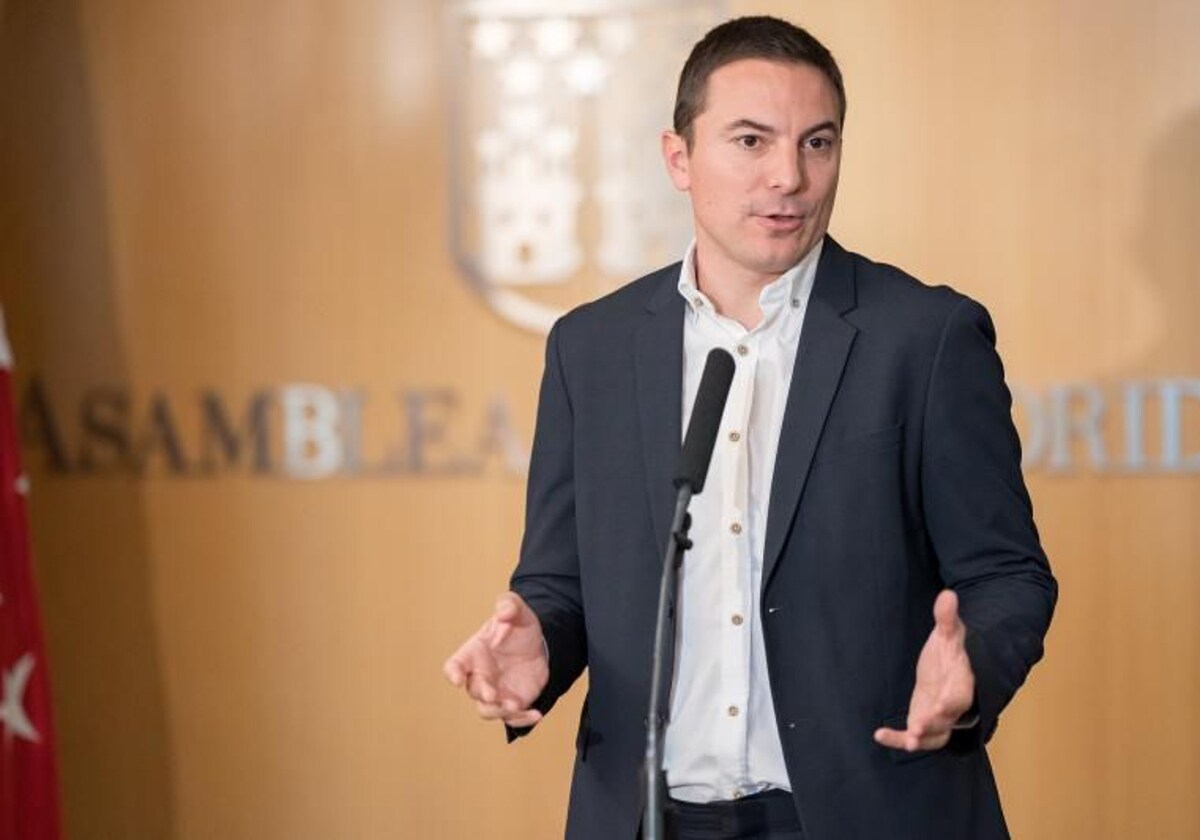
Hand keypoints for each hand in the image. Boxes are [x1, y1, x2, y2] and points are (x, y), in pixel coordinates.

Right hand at [443, 592, 549, 727]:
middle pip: (473, 691)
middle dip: (482, 694)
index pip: (454, 666)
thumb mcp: (517, 610)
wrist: (538, 645)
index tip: (457, 679)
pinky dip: (523, 720)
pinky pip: (512, 718)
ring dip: (499, 711)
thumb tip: (504, 610)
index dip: (453, 673)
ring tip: (516, 705)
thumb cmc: (518, 627)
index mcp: (473, 654)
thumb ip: (509, 605)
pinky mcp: (512, 703)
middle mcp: (480, 676)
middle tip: (493, 695)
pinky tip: (537, 714)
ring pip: (488, 711)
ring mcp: (495, 692)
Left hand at [873, 589, 975, 752]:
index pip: (960, 694)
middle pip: (947, 719)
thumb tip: (948, 594)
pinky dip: (897, 739)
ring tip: (906, 742)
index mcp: (961, 682)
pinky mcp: (923, 722)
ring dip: (920, 739)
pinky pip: (913, 736)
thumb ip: (947, 618)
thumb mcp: (949, 633)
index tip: (942, 704)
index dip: (952, 700)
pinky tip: (879, 735)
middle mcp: (952, 704)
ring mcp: (939, 717)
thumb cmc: (952, 652)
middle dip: (934, 723)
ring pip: (935, 736)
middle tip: (919, 728)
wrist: (952, 669)